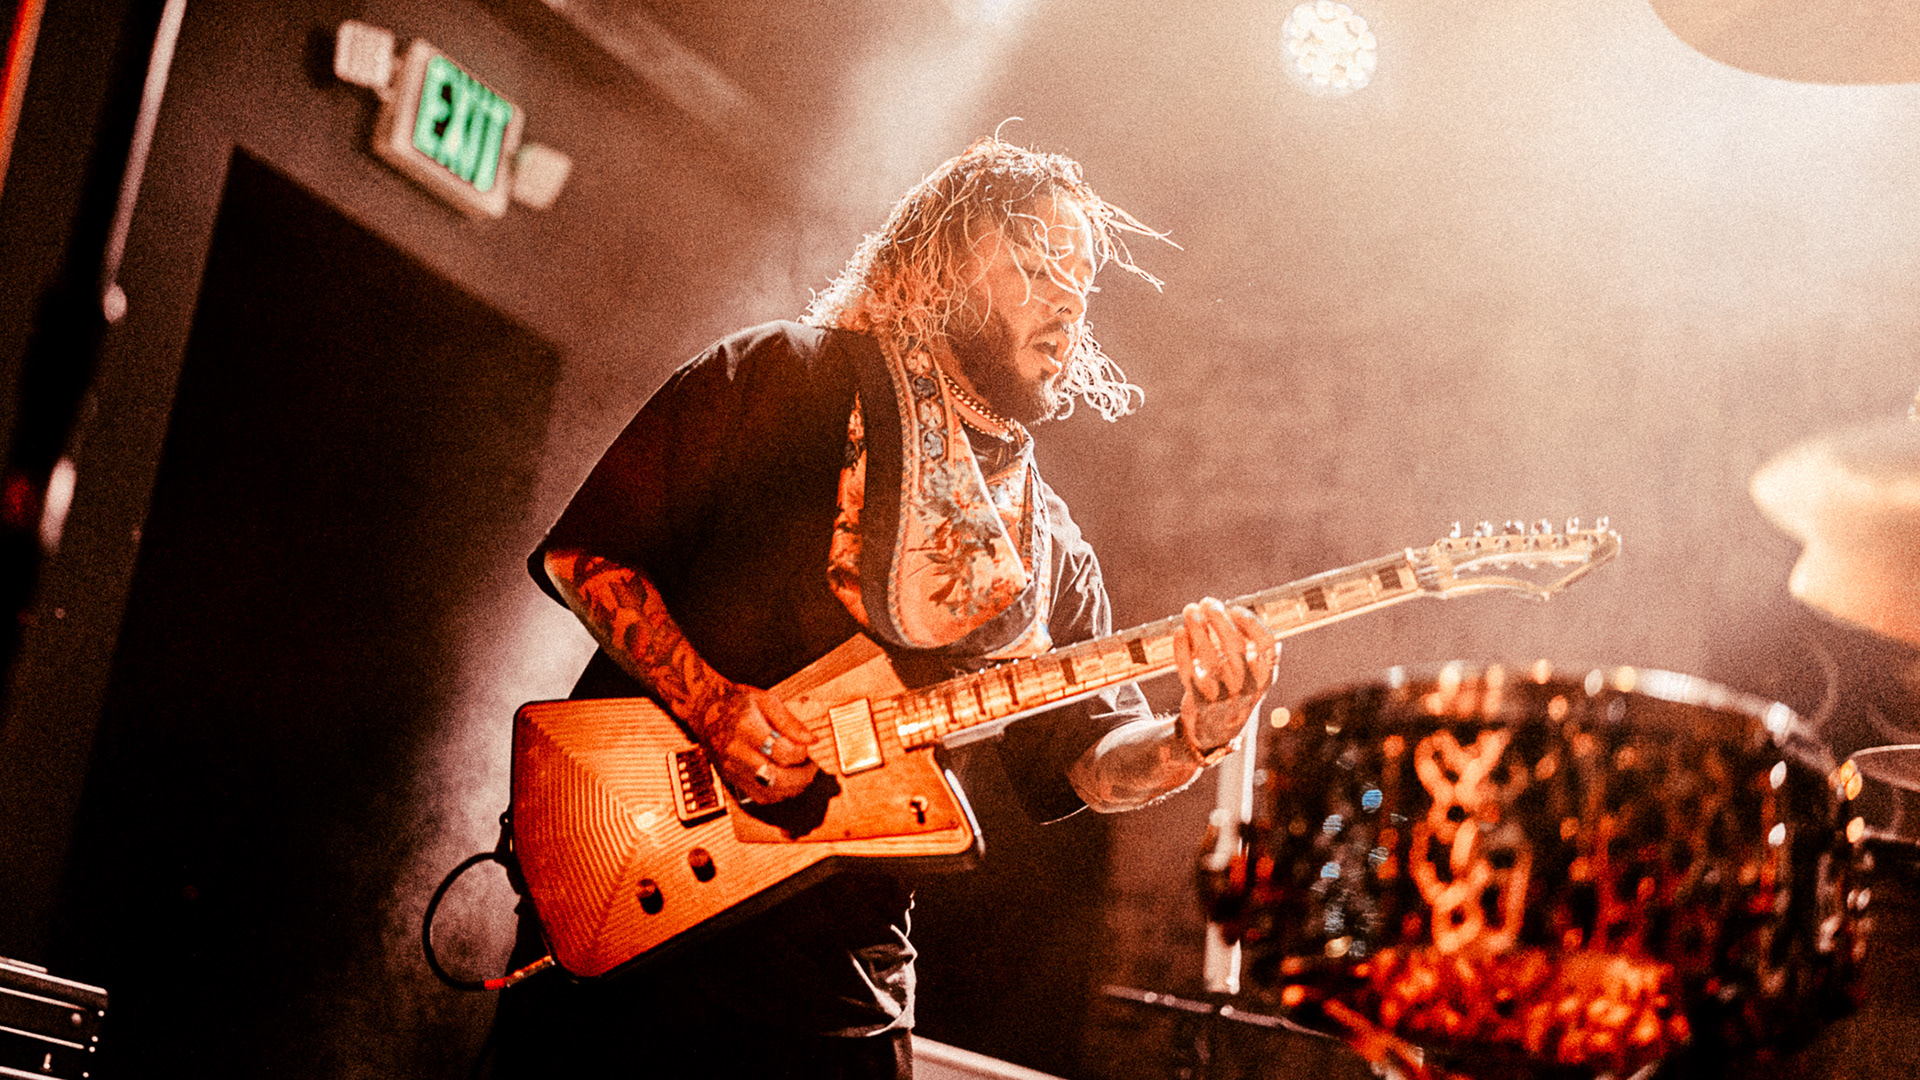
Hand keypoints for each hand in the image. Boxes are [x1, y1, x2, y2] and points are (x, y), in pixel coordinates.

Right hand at [696, 684, 818, 802]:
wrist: (704, 710)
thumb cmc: (736, 702)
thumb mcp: (766, 700)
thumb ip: (790, 722)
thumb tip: (811, 740)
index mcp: (746, 727)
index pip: (781, 751)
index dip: (801, 753)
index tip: (807, 746)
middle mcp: (736, 751)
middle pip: (776, 777)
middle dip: (801, 776)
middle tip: (811, 767)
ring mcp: (731, 768)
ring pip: (768, 792)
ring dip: (792, 789)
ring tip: (802, 776)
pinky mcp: (730, 778)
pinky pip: (758, 797)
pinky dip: (778, 795)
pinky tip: (786, 783)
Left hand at [1173, 598, 1278, 759]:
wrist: (1214, 733)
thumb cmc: (1234, 692)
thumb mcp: (1254, 677)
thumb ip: (1255, 652)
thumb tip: (1247, 617)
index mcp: (1264, 677)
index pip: (1265, 644)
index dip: (1250, 622)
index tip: (1234, 608)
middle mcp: (1247, 687)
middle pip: (1234, 646)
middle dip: (1219, 619)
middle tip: (1207, 602)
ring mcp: (1223, 696)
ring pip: (1208, 656)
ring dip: (1197, 628)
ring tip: (1190, 610)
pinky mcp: (1199, 701)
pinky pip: (1188, 670)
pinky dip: (1182, 649)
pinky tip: (1179, 632)